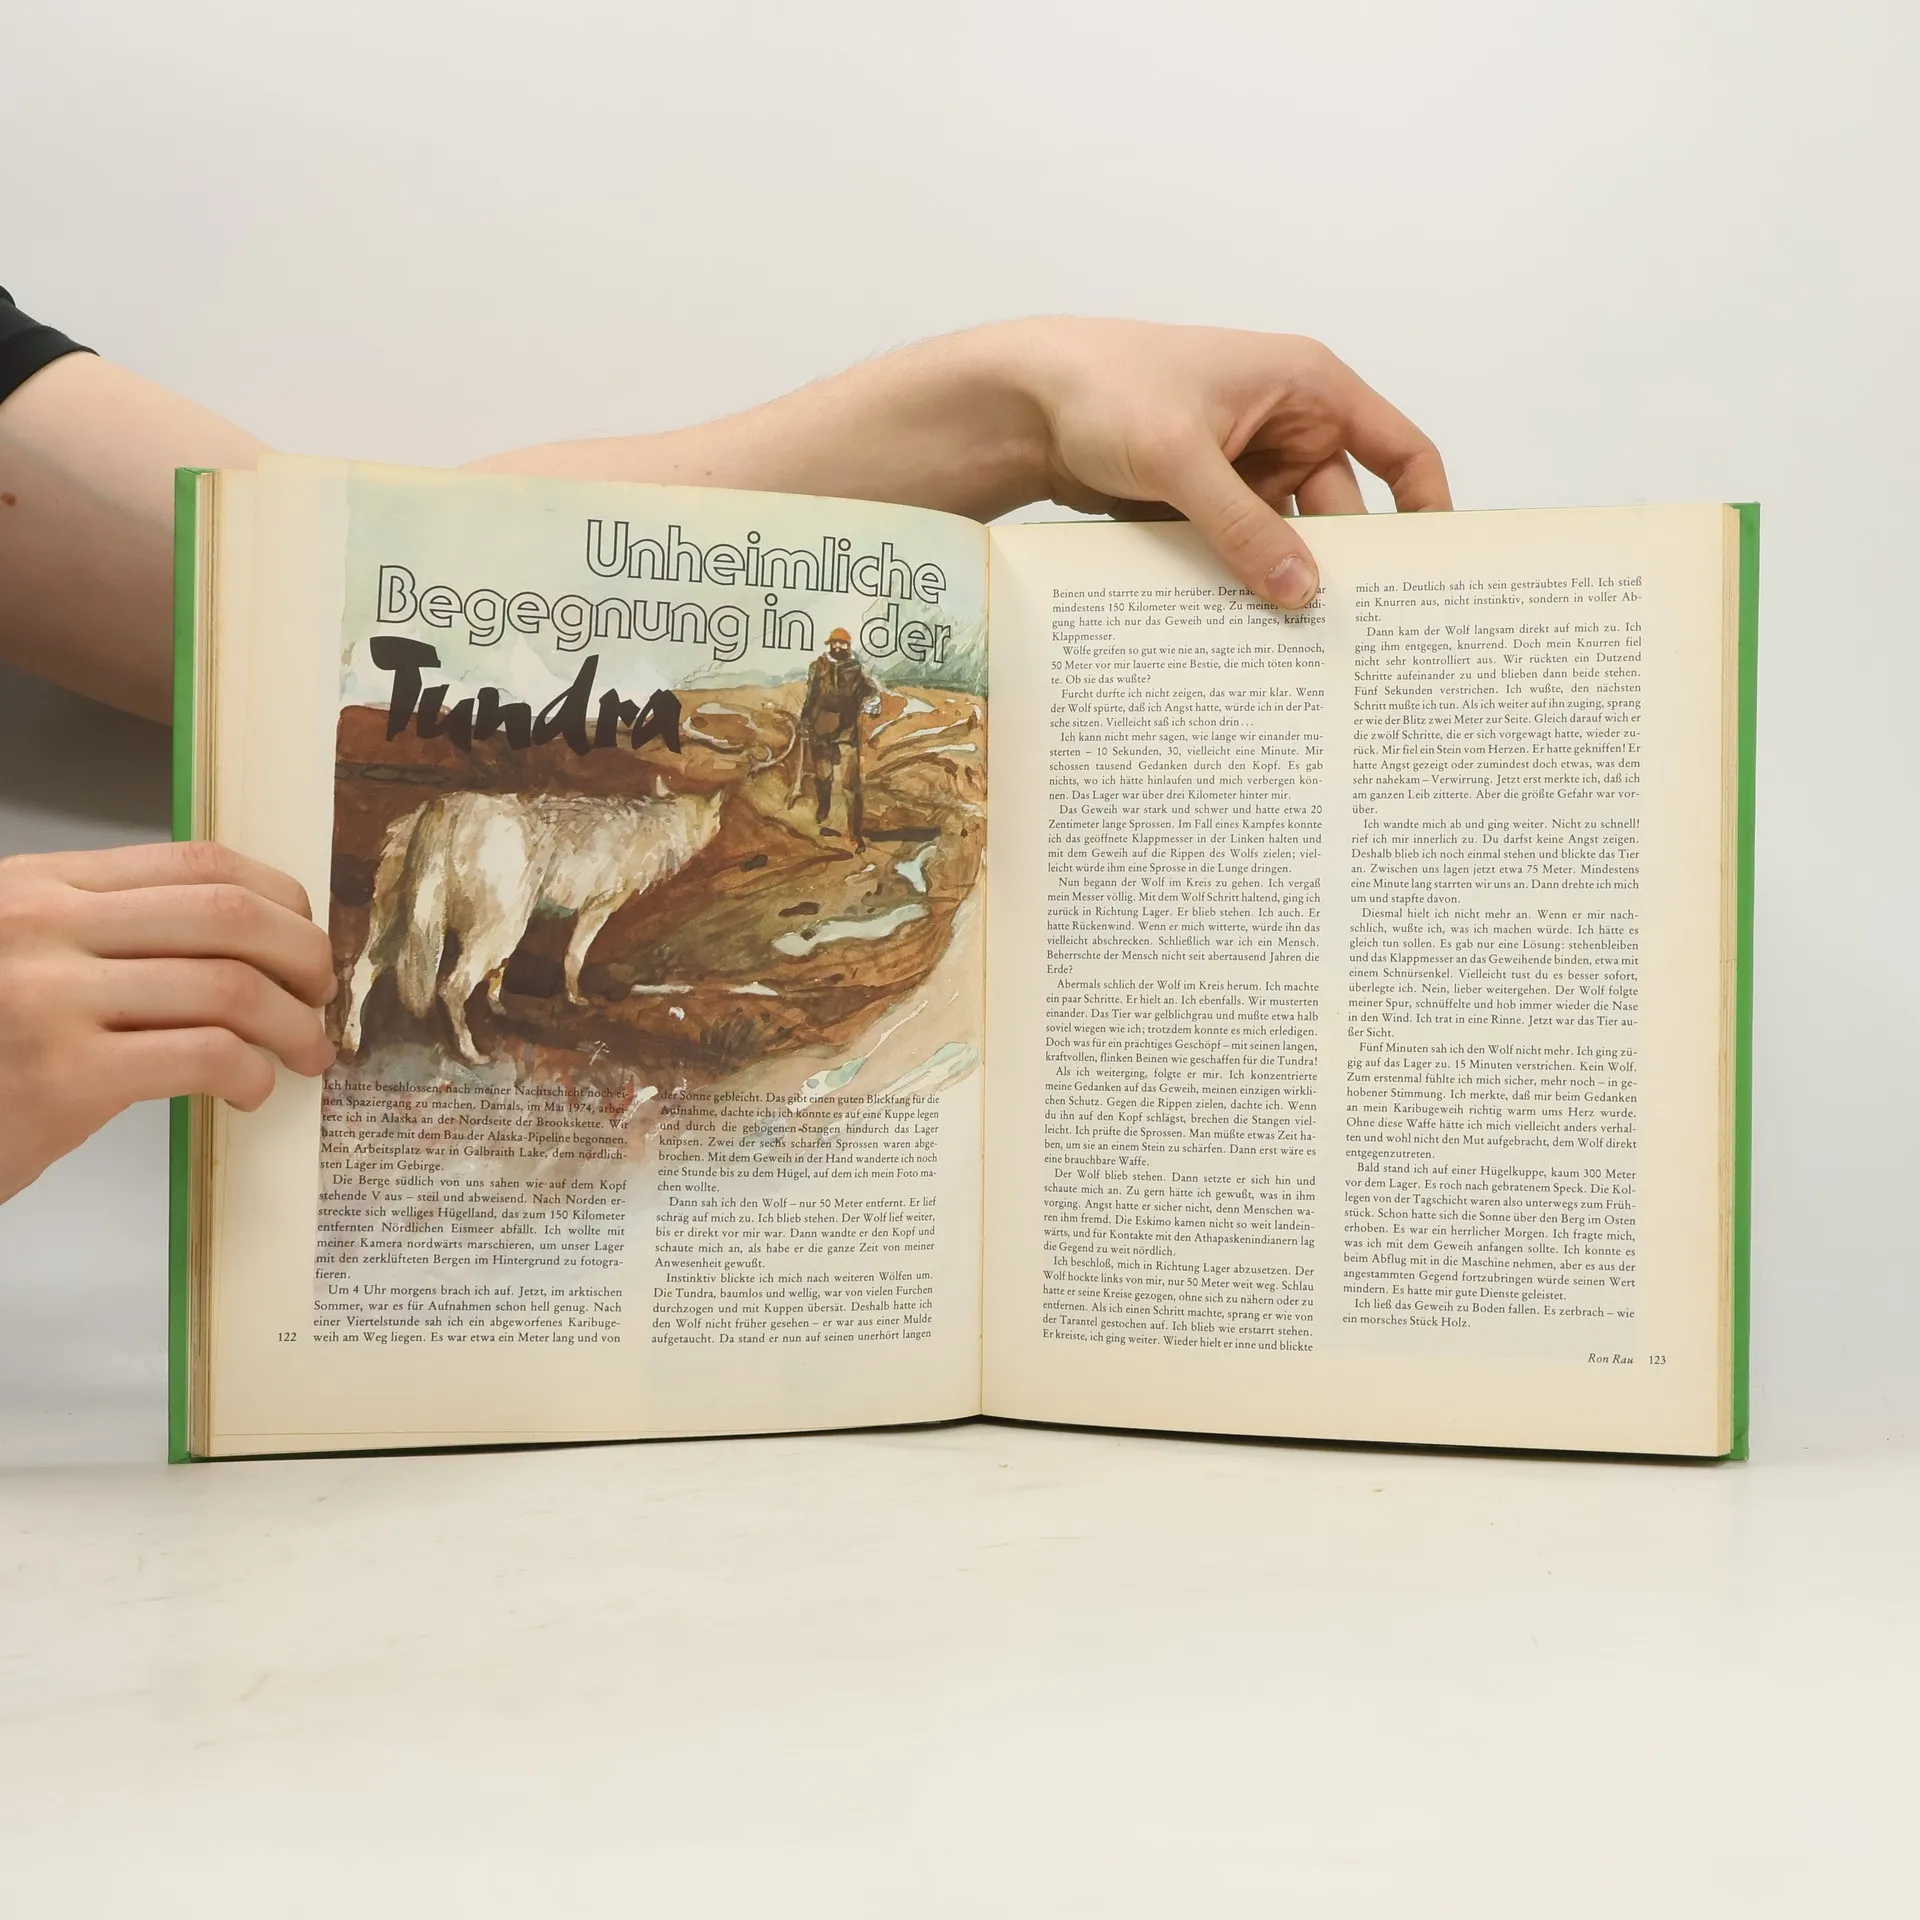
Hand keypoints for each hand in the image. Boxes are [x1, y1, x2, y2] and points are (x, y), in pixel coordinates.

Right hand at [0, 841, 335, 1202]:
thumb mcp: (23, 957)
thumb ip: (109, 935)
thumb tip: (247, 944)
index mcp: (39, 886)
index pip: (196, 862)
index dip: (278, 898)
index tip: (303, 937)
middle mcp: (42, 926)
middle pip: (229, 915)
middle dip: (304, 957)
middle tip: (319, 999)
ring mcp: (49, 999)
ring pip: (230, 986)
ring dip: (293, 1025)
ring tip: (303, 1054)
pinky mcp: (63, 1078)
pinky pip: (204, 1055)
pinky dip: (251, 1072)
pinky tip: (249, 1091)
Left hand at [1001, 318, 1451, 607]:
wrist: (1017, 404)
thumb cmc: (1102, 388)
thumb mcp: (1180, 458)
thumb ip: (1242, 527)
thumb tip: (1301, 592)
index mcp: (1307, 387)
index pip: (1398, 451)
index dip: (1426, 509)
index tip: (1432, 576)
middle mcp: (1285, 426)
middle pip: (1340, 513)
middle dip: (1339, 568)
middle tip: (1347, 639)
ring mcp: (1242, 468)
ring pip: (1282, 542)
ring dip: (1278, 584)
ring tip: (1289, 649)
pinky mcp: (1201, 503)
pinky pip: (1235, 552)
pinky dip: (1234, 584)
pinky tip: (1236, 633)